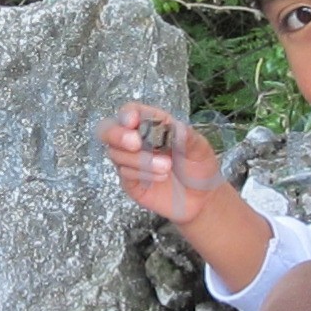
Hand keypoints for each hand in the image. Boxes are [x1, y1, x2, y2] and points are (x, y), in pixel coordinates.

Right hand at [97, 103, 226, 225]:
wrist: (203, 199)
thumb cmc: (200, 167)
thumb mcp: (200, 148)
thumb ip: (186, 136)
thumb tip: (175, 127)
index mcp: (152, 124)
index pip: (130, 112)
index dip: (127, 114)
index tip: (132, 121)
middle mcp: (136, 140)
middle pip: (107, 130)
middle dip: (116, 134)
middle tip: (134, 143)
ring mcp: (131, 161)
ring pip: (116, 154)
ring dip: (140, 159)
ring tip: (166, 167)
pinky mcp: (130, 182)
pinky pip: (124, 174)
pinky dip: (141, 173)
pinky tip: (161, 177)